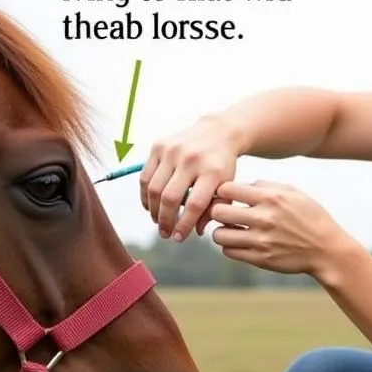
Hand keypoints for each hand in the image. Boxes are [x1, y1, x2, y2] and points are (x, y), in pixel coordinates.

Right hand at [141, 115, 239, 239]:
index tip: (178, 238)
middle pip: (170, 198)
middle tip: (165, 234)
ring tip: (158, 221)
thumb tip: (196, 232)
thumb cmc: (222, 166)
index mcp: (212, 171)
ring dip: (153, 210)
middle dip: (165, 221)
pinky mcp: (159, 146)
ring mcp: (173, 151)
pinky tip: (150, 206)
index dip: (184, 225)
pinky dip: (144, 195)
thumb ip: (213, 210)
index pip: (194, 205)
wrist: (218, 132)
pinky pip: (145, 176)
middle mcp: (191, 159)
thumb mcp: (226, 187)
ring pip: (154, 188)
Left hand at [208, 180, 355, 279]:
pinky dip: (231, 246)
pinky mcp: (260, 259)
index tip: (228, 196)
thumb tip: (240, 186)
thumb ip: (265, 186)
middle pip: (218, 212)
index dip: (223, 191)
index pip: (227, 188)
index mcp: (271, 198)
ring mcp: (261, 241)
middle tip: (225, 214)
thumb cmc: (309, 217)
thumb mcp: (293, 193)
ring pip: (219, 235)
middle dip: (218, 211)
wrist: (326, 249)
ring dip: (222, 231)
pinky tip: (241, 241)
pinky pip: (229, 252)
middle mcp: (264, 218)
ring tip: (232, 229)